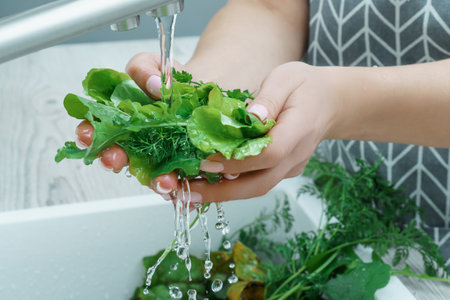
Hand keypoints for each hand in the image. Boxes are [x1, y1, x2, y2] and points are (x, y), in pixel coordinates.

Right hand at [75, 52, 184, 196]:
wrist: (206, 91)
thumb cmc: (172, 82)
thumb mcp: (155, 65)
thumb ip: (144, 69)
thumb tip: (153, 84)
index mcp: (121, 121)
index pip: (97, 131)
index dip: (89, 134)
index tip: (87, 133)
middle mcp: (135, 144)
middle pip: (119, 158)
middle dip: (113, 160)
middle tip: (113, 159)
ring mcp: (158, 158)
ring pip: (150, 176)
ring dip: (154, 181)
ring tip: (163, 180)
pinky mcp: (182, 167)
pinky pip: (178, 182)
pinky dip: (180, 189)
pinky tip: (184, 189)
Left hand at [187, 62, 341, 201]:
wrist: (331, 102)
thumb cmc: (305, 86)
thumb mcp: (286, 78)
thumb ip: (268, 98)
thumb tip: (249, 117)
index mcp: (299, 130)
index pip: (268, 155)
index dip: (236, 161)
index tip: (205, 161)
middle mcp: (295, 156)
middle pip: (260, 184)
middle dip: (222, 192)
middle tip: (188, 192)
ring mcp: (291, 167)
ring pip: (258, 188)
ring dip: (224, 194)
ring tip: (192, 192)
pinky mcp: (284, 170)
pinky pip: (258, 182)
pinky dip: (234, 186)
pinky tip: (210, 182)